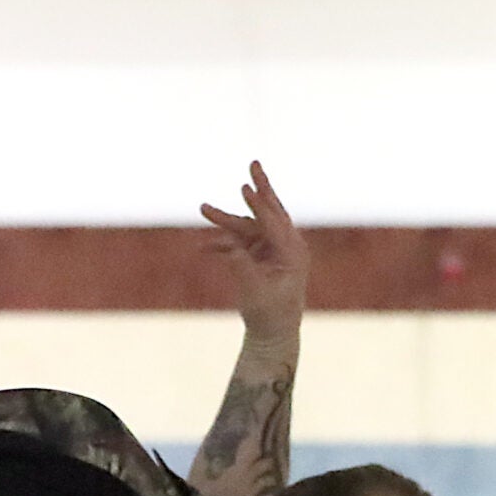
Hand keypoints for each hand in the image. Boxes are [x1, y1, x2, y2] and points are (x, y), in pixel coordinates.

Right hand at [200, 161, 307, 342]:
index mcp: (292, 253)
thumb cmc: (269, 315)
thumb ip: (242, 269)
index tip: (244, 188)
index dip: (259, 205)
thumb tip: (231, 250)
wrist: (273, 332)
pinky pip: (239, 243)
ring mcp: (272, 248)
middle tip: (254, 163)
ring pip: (247, 226)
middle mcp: (285, 245)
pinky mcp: (260, 254)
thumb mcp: (254, 293)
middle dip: (259, 188)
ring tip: (203, 208)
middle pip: (270, 211)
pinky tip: (203, 248)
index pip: (274, 223)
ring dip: (225, 221)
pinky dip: (222, 244)